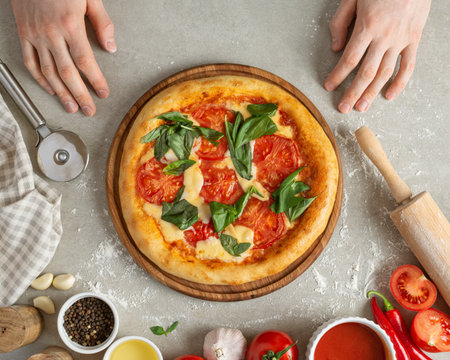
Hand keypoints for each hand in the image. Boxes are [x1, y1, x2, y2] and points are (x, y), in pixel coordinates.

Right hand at [11, 0, 115, 115]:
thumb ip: (102, 24)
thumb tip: (111, 48)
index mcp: (70, 24)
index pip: (86, 62)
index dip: (95, 81)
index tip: (103, 93)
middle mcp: (51, 33)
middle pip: (67, 73)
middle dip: (80, 95)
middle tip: (89, 110)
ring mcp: (35, 34)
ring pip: (49, 72)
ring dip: (61, 93)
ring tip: (71, 107)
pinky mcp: (23, 33)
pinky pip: (30, 61)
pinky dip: (40, 79)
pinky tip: (50, 89)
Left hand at [325, 0, 430, 112]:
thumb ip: (340, 23)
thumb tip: (335, 48)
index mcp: (367, 26)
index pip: (349, 59)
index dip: (338, 75)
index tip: (329, 86)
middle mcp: (384, 37)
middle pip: (365, 72)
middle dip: (352, 92)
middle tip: (343, 108)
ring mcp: (401, 39)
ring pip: (384, 73)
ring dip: (371, 93)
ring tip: (361, 107)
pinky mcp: (414, 39)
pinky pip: (408, 66)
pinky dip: (399, 83)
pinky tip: (389, 95)